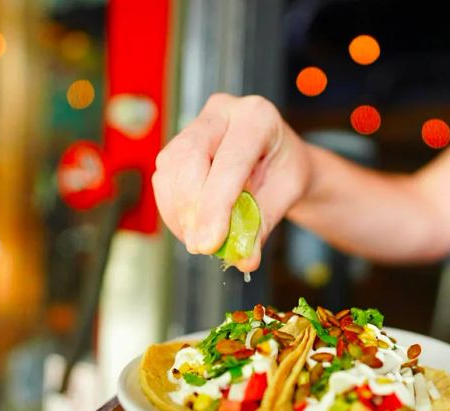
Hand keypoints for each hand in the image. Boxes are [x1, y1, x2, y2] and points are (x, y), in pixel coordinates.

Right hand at [152, 93, 310, 271]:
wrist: (279, 159)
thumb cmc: (285, 171)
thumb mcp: (285, 195)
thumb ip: (262, 224)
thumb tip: (244, 259)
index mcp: (257, 116)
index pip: (230, 161)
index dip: (215, 205)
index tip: (209, 243)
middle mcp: (223, 112)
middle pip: (190, 156)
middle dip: (192, 209)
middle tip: (201, 246)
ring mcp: (197, 124)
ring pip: (170, 167)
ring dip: (179, 212)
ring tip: (199, 240)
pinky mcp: (178, 144)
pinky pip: (164, 177)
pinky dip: (174, 210)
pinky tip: (190, 229)